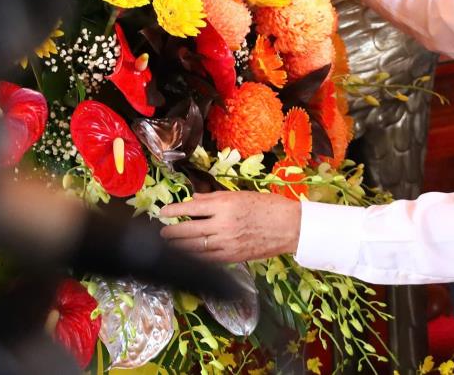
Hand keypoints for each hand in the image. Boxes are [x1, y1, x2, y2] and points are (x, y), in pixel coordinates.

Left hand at [160, 191, 300, 262]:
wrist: (290, 227)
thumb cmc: (269, 206)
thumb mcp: (241, 195)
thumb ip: (215, 198)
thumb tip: (195, 200)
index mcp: (226, 205)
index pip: (192, 208)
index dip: (174, 210)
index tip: (163, 211)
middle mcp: (223, 224)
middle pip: (188, 230)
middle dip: (171, 231)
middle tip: (162, 231)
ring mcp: (227, 243)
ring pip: (194, 247)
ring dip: (178, 246)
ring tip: (169, 244)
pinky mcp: (233, 257)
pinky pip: (208, 259)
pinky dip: (194, 257)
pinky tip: (187, 256)